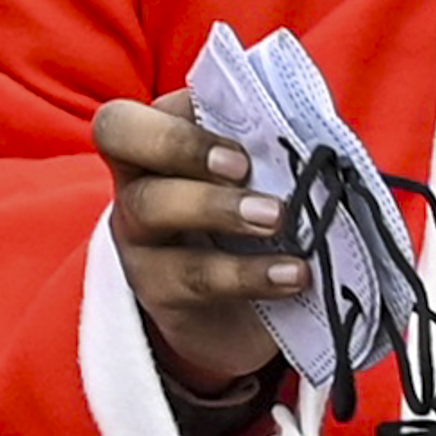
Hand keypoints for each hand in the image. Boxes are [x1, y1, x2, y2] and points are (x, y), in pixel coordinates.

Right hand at [94, 92, 296, 393]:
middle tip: (243, 168)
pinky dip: (250, 274)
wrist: (248, 315)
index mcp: (157, 147)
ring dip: (219, 209)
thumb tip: (312, 123)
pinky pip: (195, 280)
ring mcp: (140, 242)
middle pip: (122, 146)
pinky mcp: (163, 294)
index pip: (124, 121)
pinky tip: (292, 274)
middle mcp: (135, 186)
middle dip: (185, 147)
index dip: (171, 124)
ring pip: (153, 208)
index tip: (232, 142)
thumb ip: (271, 145)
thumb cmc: (258, 220)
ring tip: (278, 219)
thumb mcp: (261, 177)